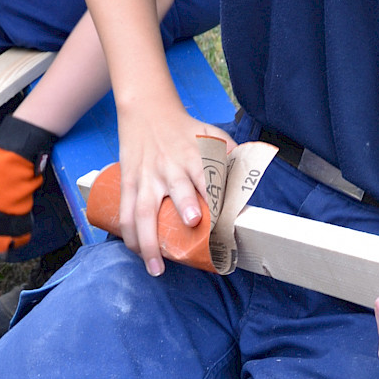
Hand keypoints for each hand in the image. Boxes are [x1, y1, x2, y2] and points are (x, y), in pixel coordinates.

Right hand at [116, 102, 232, 275]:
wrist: (147, 110)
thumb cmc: (184, 129)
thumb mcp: (212, 133)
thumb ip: (233, 154)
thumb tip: (253, 176)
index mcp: (193, 156)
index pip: (206, 174)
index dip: (214, 190)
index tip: (222, 210)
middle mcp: (169, 168)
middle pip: (175, 189)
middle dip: (184, 204)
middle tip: (192, 222)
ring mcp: (146, 177)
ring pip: (143, 211)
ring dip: (148, 240)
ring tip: (156, 267)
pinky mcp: (129, 183)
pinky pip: (126, 212)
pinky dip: (128, 234)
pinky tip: (136, 252)